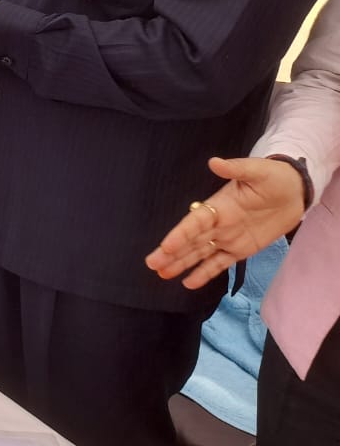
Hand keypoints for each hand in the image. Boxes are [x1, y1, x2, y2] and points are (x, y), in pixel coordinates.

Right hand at [145, 156, 305, 288]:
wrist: (294, 191)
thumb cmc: (274, 178)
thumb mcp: (257, 171)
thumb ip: (236, 169)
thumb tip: (214, 162)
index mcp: (218, 206)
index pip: (194, 222)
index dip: (180, 234)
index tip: (166, 247)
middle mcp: (218, 224)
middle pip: (190, 241)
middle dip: (171, 253)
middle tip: (152, 264)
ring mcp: (227, 238)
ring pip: (199, 253)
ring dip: (181, 263)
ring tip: (161, 274)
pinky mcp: (241, 250)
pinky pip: (219, 264)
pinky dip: (205, 273)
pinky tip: (189, 283)